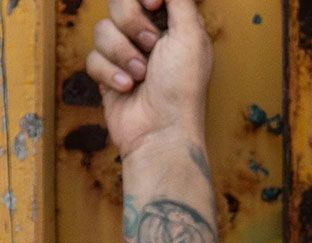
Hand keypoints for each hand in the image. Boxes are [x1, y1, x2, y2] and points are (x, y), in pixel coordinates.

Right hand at [86, 0, 212, 159]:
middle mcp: (150, 40)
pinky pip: (93, 57)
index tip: (154, 4)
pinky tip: (129, 89)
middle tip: (151, 47)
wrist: (161, 133)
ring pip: (103, 29)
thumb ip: (180, 1)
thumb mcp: (191, 37)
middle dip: (132, 23)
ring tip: (142, 75)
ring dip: (122, 53)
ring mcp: (127, 57)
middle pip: (119, 3)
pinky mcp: (108, 75)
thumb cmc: (182, 89)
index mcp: (173, 28)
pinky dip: (111, 73)